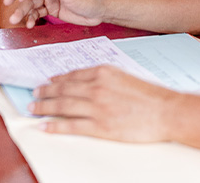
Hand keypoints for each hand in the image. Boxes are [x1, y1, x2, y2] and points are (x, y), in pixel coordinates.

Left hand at [30, 65, 178, 142]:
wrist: (166, 111)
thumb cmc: (150, 95)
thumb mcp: (124, 76)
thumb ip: (105, 78)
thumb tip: (87, 82)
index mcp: (102, 72)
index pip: (72, 75)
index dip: (56, 80)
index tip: (47, 82)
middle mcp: (96, 87)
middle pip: (62, 90)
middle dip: (45, 92)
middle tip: (34, 94)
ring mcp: (96, 107)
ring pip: (62, 107)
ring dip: (44, 107)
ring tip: (34, 108)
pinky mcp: (100, 126)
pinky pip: (71, 126)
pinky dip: (55, 126)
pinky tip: (45, 127)